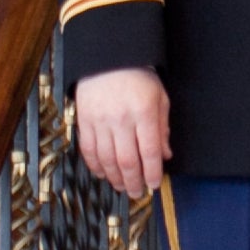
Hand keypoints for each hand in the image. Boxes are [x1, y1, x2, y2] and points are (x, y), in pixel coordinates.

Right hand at [75, 66, 170, 197]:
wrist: (108, 57)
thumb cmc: (138, 77)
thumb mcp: (159, 97)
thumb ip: (162, 127)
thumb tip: (165, 155)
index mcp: (144, 112)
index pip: (150, 151)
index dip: (152, 172)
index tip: (153, 184)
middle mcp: (121, 118)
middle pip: (127, 160)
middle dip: (133, 181)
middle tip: (136, 192)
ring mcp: (100, 120)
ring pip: (106, 159)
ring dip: (115, 177)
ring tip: (122, 186)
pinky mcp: (84, 120)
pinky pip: (88, 149)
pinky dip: (95, 166)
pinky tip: (103, 174)